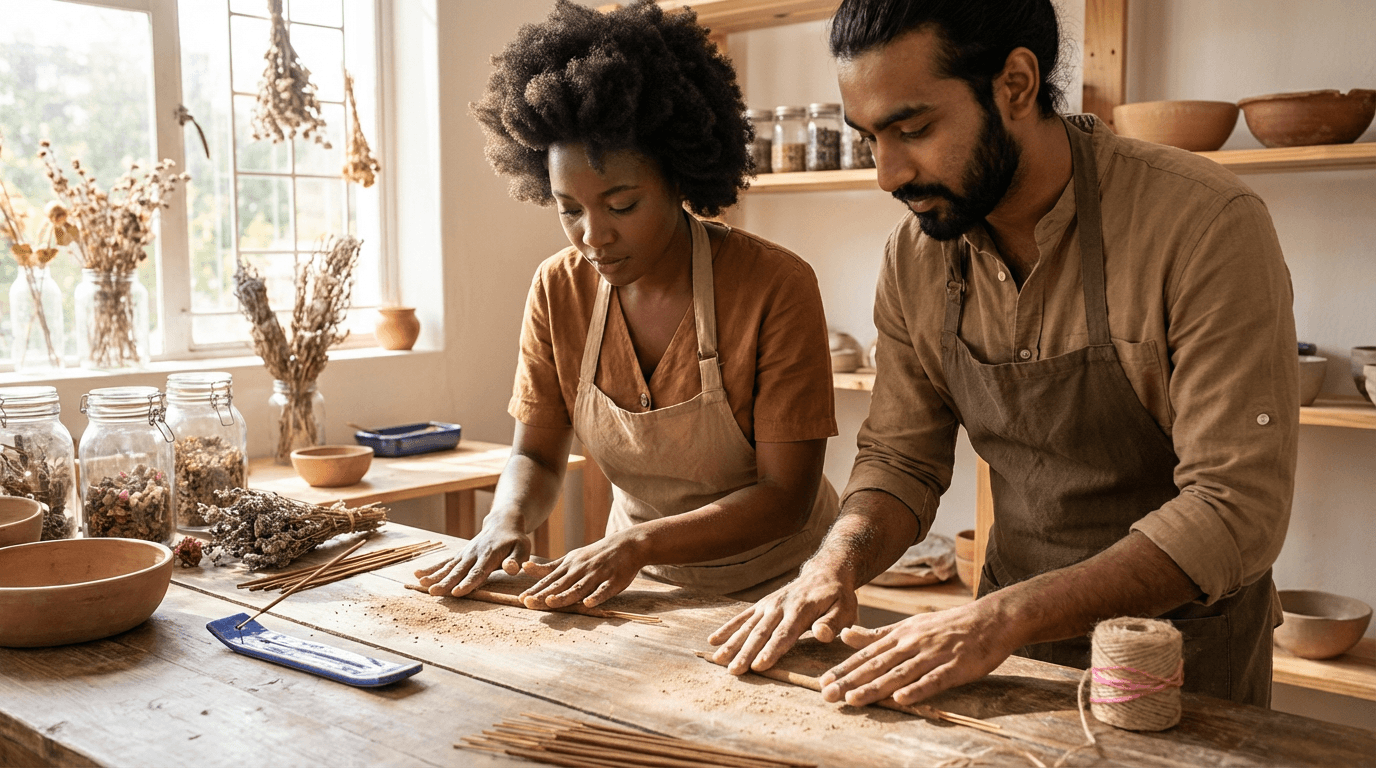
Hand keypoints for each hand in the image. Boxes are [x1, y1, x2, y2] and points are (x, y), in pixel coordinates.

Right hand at [413, 513, 530, 596]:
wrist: (502, 523)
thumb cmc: (515, 540)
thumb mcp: (523, 548)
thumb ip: (516, 559)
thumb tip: (512, 569)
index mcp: (490, 556)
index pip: (478, 572)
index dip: (467, 583)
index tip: (457, 592)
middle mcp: (474, 555)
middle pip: (459, 571)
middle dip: (446, 582)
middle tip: (434, 592)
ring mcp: (464, 554)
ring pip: (448, 567)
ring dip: (434, 576)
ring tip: (421, 585)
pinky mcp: (459, 555)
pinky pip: (444, 562)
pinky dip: (431, 568)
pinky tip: (418, 575)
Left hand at [518, 531, 645, 608]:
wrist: (627, 544)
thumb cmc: (595, 555)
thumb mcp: (571, 558)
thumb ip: (549, 567)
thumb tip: (525, 568)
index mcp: (569, 565)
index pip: (549, 580)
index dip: (535, 590)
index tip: (521, 599)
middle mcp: (581, 570)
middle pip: (560, 585)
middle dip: (543, 594)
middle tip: (528, 603)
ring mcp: (597, 575)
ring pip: (579, 588)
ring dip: (565, 596)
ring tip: (551, 603)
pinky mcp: (614, 581)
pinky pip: (604, 590)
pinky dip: (597, 596)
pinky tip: (588, 603)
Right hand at [706, 567, 855, 674]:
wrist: (825, 571)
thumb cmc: (838, 597)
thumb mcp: (846, 608)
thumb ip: (833, 623)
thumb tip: (820, 634)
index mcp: (802, 609)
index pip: (784, 634)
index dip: (771, 651)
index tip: (758, 666)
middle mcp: (780, 606)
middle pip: (761, 633)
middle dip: (745, 653)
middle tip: (733, 671)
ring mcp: (769, 604)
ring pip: (748, 626)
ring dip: (732, 643)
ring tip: (718, 660)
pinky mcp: (762, 605)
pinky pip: (742, 617)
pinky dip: (727, 629)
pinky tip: (713, 641)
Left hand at [818, 600, 1020, 706]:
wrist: (990, 619)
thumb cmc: (947, 626)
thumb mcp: (909, 625)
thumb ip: (877, 634)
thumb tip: (845, 635)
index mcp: (901, 635)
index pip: (867, 654)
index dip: (845, 668)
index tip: (823, 681)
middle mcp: (912, 644)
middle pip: (877, 665)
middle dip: (850, 681)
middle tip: (827, 694)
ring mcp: (934, 655)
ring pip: (899, 674)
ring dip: (875, 687)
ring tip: (853, 699)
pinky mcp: (955, 667)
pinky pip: (933, 680)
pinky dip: (917, 690)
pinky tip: (901, 699)